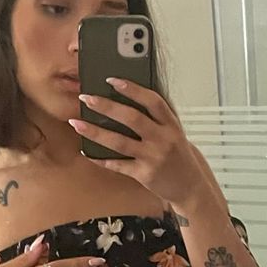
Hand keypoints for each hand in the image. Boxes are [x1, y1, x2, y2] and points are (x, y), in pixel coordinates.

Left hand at [70, 80, 208, 211]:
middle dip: (106, 106)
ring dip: (95, 132)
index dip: (132, 89)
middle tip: (86, 98)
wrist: (190, 186)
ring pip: (119, 142)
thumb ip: (156, 118)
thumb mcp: (174, 133)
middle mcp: (163, 140)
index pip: (152, 101)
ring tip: (76, 123)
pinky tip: (87, 152)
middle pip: (132, 118)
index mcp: (171, 125)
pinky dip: (101, 159)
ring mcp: (153, 158)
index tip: (112, 80)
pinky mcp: (145, 175)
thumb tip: (126, 99)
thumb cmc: (178, 156)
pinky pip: (118, 165)